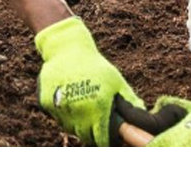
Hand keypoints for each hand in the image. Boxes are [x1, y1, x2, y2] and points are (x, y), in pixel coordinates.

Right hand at [35, 16, 145, 145]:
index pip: (102, 140)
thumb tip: (144, 118)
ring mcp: (60, 107)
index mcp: (98, 107)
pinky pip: (57, 117)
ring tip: (81, 108)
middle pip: (85, 136)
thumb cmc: (95, 66)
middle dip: (91, 132)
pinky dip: (62, 113)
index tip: (107, 137)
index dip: (106, 140)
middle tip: (94, 120)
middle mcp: (79, 110)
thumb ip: (129, 101)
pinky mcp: (46, 103)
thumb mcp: (115, 81)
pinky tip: (68, 99)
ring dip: (76, 124)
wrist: (67, 49)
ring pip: (69, 128)